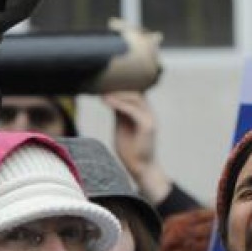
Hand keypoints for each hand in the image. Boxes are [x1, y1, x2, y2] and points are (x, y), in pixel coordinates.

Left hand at [101, 90, 171, 204]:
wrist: (141, 168)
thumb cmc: (131, 150)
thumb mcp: (122, 127)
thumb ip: (119, 113)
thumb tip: (108, 98)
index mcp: (144, 113)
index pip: (136, 93)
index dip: (122, 86)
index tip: (104, 83)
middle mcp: (149, 114)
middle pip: (136, 92)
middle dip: (119, 87)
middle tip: (101, 85)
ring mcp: (150, 119)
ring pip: (135, 98)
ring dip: (117, 94)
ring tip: (102, 93)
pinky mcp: (147, 126)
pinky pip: (132, 110)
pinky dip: (119, 104)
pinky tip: (106, 101)